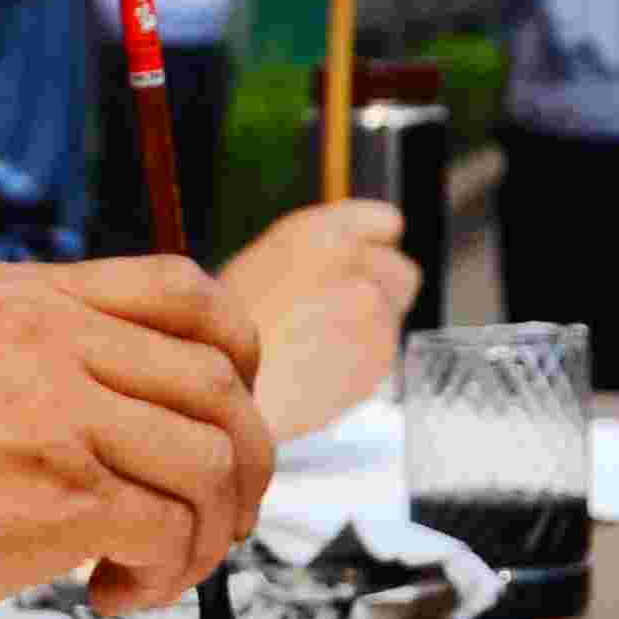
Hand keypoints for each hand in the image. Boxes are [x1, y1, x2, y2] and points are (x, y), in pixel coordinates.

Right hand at [0, 258, 272, 614]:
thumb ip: (35, 357)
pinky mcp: (62, 490)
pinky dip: (165, 574)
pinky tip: (111, 594)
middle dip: (243, 466)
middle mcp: (45, 335)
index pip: (181, 289)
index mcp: (19, 296)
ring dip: (207, 533)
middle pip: (219, 383)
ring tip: (156, 568)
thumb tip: (149, 407)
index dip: (236, 355)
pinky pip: (173, 528)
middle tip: (213, 522)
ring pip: (213, 461)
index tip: (224, 417)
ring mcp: (56, 407)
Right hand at [214, 199, 421, 442]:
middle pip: (400, 272)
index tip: (361, 263)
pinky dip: (363, 364)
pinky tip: (322, 371)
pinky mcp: (379, 358)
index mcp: (317, 233)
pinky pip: (384, 355)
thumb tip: (361, 245)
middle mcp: (353, 263)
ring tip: (320, 349)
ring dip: (369, 330)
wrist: (218, 395)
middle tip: (335, 315)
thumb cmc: (222, 333)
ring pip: (393, 318)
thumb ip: (314, 249)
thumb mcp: (255, 265)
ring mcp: (372, 311)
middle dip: (378, 291)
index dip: (373, 246)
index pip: (386, 223)